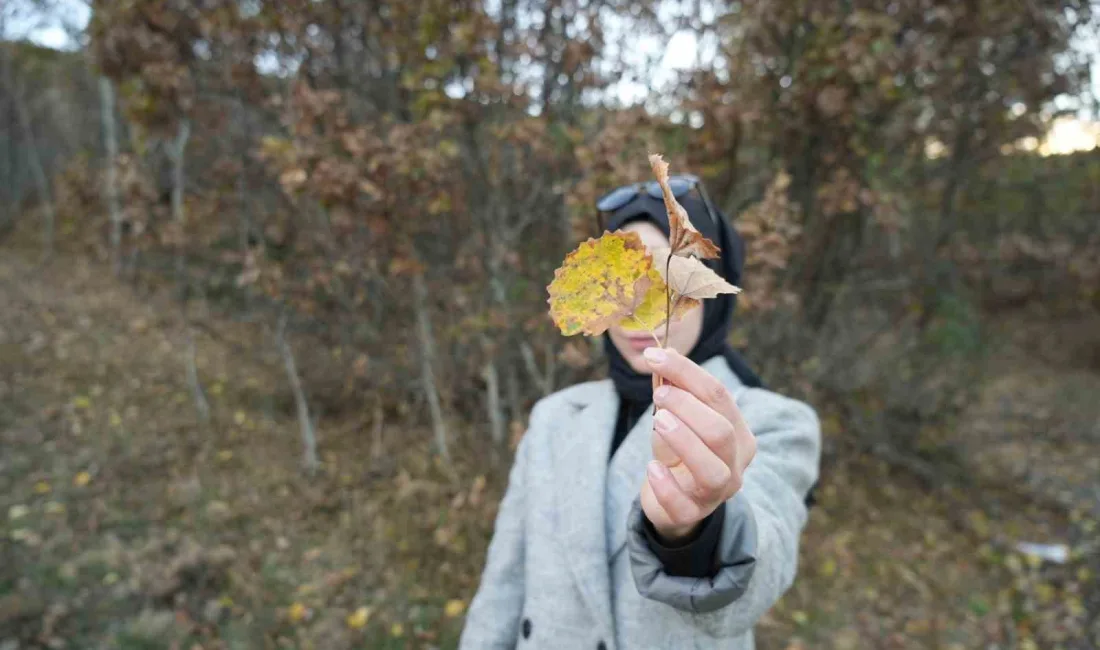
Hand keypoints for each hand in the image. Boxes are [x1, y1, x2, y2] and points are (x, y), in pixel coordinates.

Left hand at [639, 347, 756, 543]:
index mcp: (738, 433)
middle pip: (721, 432)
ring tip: (658, 421)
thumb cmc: (678, 451)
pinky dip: (665, 484)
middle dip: (688, 407)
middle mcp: (735, 464)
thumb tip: (662, 355)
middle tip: (659, 394)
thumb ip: (672, 391)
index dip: (686, 372)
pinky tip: (652, 468)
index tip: (654, 356)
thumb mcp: (676, 418)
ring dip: (683, 440)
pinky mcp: (691, 515)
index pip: (719, 396)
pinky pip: (682, 503)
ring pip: (712, 469)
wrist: (671, 499)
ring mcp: (716, 493)